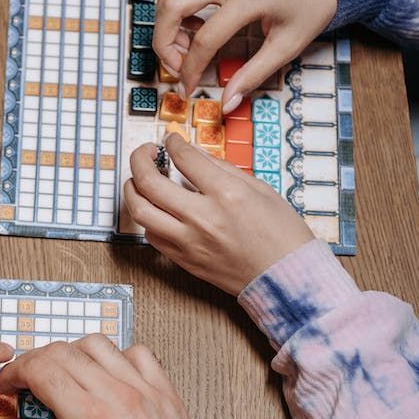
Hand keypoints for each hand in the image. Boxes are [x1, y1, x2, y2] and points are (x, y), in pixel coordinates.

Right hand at [0, 335, 257, 418]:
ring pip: (96, 343)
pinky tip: (106, 378)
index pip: (40, 370)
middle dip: (33, 363)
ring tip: (64, 378)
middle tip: (26, 384)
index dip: (14, 373)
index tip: (7, 385)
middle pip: (62, 351)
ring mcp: (147, 391)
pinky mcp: (166, 393)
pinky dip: (114, 357)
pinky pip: (136, 353)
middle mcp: (120, 398)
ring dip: (70, 355)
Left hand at [123, 133, 314, 294]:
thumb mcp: (260, 190)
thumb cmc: (280, 234)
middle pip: (149, 182)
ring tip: (137, 180)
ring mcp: (189, 242)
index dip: (172, 143)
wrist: (286, 278)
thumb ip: (222, 169)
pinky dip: (146, 217)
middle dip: (139, 159)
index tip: (171, 140)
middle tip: (143, 153)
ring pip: (140, 211)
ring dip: (132, 189)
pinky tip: (154, 208)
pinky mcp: (183, 260)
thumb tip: (192, 153)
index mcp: (227, 195)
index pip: (184, 158)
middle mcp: (203, 218)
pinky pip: (150, 235)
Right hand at [153, 0, 336, 113]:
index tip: (188, 88)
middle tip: (177, 66)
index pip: (204, 38)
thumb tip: (227, 102)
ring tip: (182, 46)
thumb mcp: (288, 45)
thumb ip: (253, 75)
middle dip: (164, 42)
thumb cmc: (314, 3)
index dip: (190, 69)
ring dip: (166, 21)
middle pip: (172, 5)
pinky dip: (176, 8)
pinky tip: (194, 28)